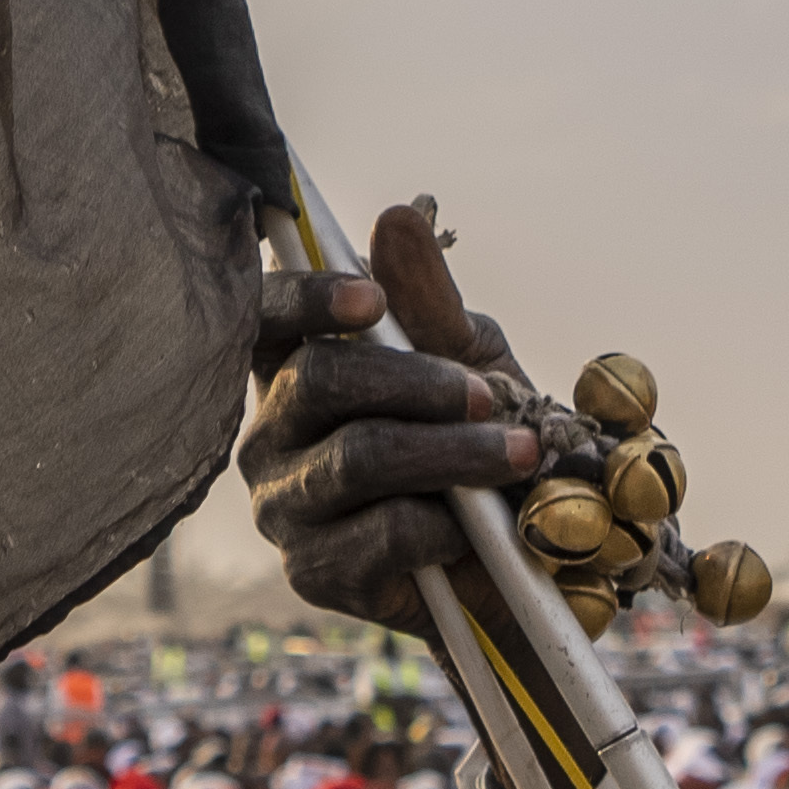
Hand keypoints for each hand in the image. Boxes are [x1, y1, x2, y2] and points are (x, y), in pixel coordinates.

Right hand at [239, 201, 550, 627]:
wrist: (525, 559)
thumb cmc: (483, 444)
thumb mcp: (472, 359)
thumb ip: (430, 301)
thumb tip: (397, 215)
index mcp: (293, 371)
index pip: (262, 318)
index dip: (303, 300)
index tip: (370, 303)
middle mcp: (270, 436)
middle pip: (317, 381)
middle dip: (417, 383)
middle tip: (488, 397)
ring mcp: (285, 507)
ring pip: (357, 457)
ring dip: (452, 453)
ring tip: (518, 454)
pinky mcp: (315, 573)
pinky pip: (381, 532)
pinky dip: (444, 524)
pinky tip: (472, 529)